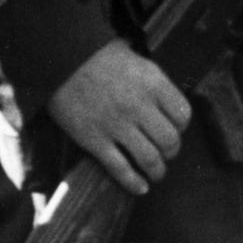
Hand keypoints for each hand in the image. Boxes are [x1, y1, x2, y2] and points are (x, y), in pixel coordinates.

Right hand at [48, 40, 189, 194]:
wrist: (60, 59)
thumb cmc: (97, 55)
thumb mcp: (134, 58)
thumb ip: (152, 80)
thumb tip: (164, 99)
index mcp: (152, 83)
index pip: (182, 114)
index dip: (182, 126)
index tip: (175, 129)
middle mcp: (138, 106)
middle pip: (169, 140)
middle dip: (172, 151)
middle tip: (167, 153)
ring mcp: (116, 125)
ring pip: (149, 158)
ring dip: (157, 170)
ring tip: (156, 173)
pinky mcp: (95, 140)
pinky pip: (120, 168)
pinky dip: (134, 182)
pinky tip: (141, 188)